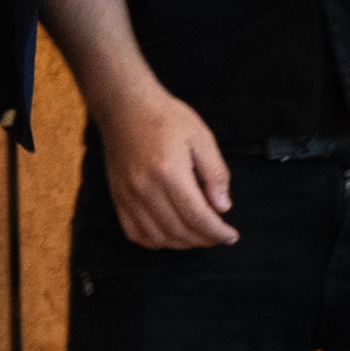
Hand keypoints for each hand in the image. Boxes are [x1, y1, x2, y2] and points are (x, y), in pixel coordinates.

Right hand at [97, 88, 239, 249]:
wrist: (125, 107)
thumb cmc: (167, 118)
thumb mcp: (202, 138)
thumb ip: (215, 174)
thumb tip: (223, 207)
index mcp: (169, 172)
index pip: (197, 216)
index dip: (217, 232)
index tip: (231, 236)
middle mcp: (145, 189)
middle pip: (179, 231)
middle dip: (204, 239)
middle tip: (219, 235)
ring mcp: (128, 196)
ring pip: (158, 237)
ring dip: (182, 243)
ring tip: (199, 235)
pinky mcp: (118, 198)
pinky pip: (135, 233)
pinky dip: (156, 241)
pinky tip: (171, 234)